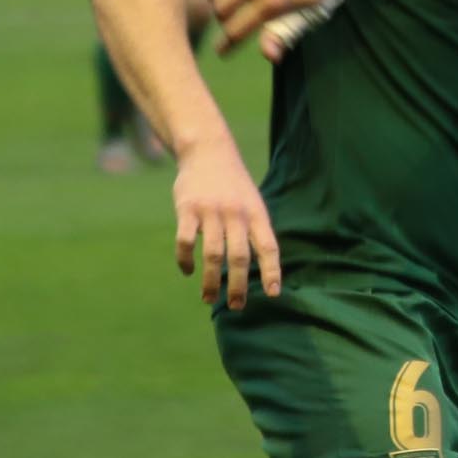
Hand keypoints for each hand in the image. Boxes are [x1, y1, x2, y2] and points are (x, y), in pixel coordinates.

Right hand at [171, 141, 281, 309]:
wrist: (208, 151)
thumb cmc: (234, 185)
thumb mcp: (253, 202)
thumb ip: (255, 231)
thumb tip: (261, 269)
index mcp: (256, 214)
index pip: (268, 246)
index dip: (272, 271)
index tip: (272, 294)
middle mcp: (235, 214)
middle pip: (239, 257)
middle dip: (238, 285)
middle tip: (236, 306)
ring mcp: (211, 211)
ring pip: (212, 255)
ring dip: (210, 280)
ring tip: (209, 298)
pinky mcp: (187, 209)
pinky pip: (185, 241)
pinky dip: (185, 260)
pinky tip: (188, 271)